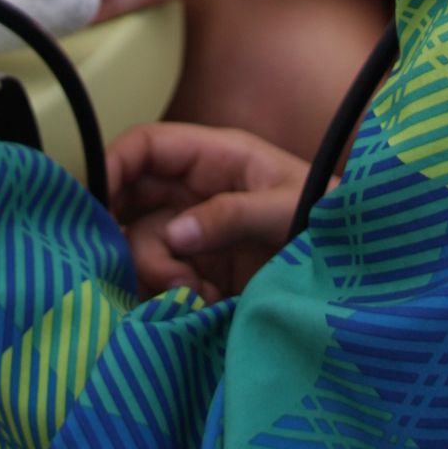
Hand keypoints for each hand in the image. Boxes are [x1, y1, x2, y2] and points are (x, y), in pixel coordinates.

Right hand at [108, 122, 309, 300]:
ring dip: (160, 273)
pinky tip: (206, 303)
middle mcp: (195, 192)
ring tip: (200, 291)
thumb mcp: (285, 208)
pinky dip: (174, 296)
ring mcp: (194, 233)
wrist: (353, 271)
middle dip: (125, 231)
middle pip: (130, 200)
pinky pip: (161, 280)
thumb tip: (177, 233)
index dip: (112, 164)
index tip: (94, 203)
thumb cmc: (326, 218)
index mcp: (215, 157)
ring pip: (141, 244)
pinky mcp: (198, 271)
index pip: (147, 146)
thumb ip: (232, 214)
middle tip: (137, 262)